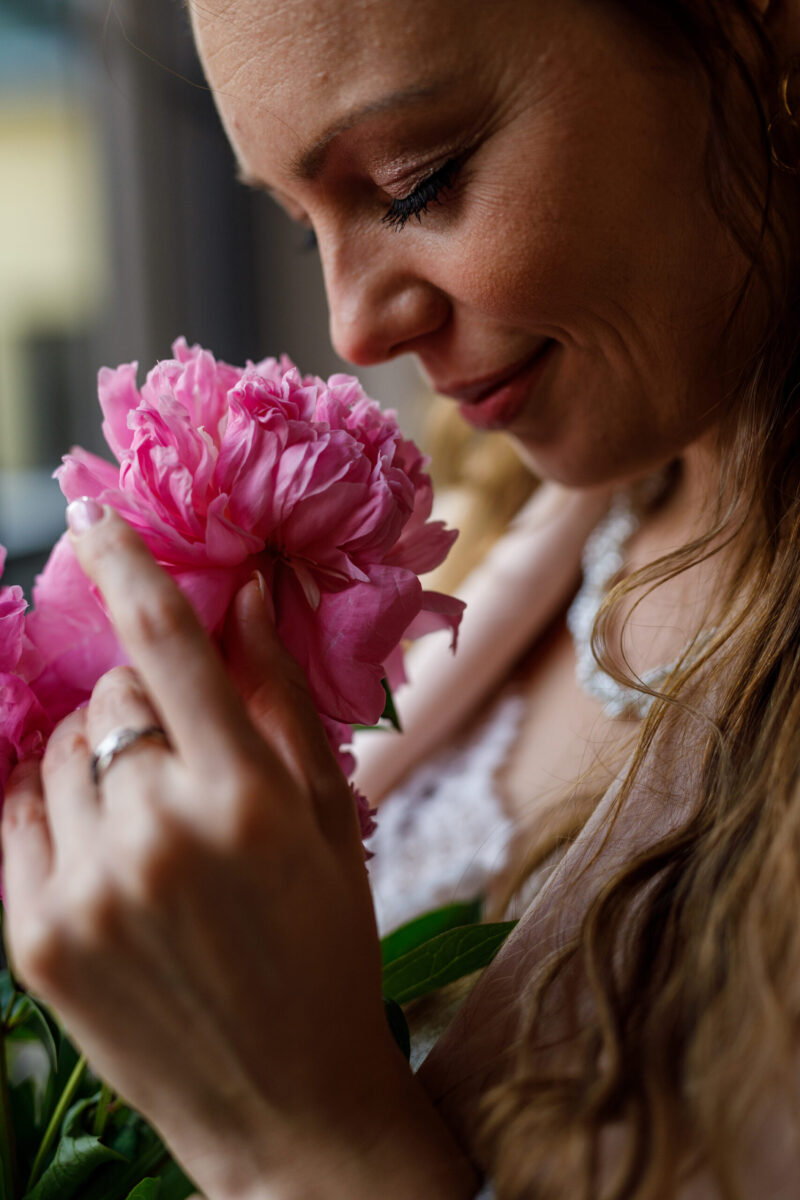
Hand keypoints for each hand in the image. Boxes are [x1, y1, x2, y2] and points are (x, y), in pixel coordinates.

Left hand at [1, 508, 475, 1199]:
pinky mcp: (32, 939)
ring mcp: (86, 889)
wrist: (284, 1100)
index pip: (169, 646)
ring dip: (95, 761)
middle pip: (110, 700)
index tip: (96, 522)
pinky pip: (14, 817)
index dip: (129, 567)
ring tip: (147, 823)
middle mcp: (158, 834)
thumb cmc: (324, 944)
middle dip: (140, 707)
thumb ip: (282, 695)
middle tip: (180, 764)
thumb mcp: (328, 816)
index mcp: (245, 797)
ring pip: (57, 755)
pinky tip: (105, 850)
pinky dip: (52, 810)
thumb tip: (246, 593)